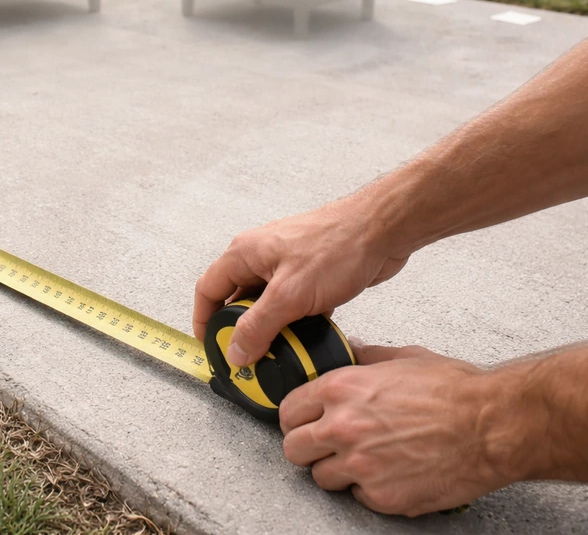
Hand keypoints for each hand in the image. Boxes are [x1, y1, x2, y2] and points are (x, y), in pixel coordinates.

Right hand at [192, 195, 409, 364]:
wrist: (382, 230)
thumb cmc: (337, 246)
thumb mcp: (289, 295)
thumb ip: (258, 326)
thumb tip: (235, 352)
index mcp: (244, 253)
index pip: (208, 289)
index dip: (204, 321)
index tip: (211, 347)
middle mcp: (261, 256)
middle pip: (236, 299)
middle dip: (239, 330)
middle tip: (248, 357)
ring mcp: (286, 264)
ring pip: (266, 304)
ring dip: (270, 328)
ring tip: (280, 351)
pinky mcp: (309, 274)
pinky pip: (291, 304)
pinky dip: (294, 322)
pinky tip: (307, 337)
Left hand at [280, 343, 519, 516]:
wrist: (493, 426)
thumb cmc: (455, 391)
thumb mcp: (402, 358)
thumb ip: (366, 357)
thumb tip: (351, 350)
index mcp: (340, 389)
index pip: (288, 410)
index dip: (296, 417)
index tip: (304, 421)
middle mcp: (342, 428)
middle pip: (293, 449)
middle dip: (308, 447)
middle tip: (326, 445)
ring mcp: (360, 466)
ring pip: (321, 478)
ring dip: (337, 471)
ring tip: (365, 459)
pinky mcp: (382, 497)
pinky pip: (357, 497)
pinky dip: (370, 489)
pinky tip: (391, 472)